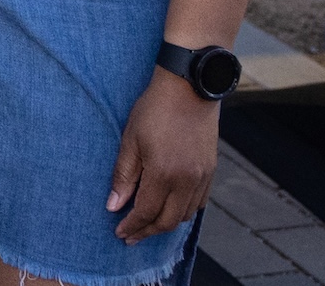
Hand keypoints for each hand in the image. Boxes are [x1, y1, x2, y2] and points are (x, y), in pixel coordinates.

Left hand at [108, 72, 217, 242]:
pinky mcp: (211, 170)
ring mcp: (202, 177)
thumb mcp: (130, 140)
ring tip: (148, 223)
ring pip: (185, 214)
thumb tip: (113, 206)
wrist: (188, 88)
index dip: (132, 225)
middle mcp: (187, 180)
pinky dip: (183, 211)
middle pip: (168, 221)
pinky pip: (199, 202)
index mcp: (164, 173)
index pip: (146, 212)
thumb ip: (124, 176)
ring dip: (166, 223)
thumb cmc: (154, 110)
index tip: (120, 233)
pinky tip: (170, 207)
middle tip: (131, 236)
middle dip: (147, 231)